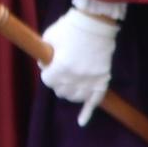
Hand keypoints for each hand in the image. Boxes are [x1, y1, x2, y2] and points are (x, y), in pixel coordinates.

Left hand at [39, 3, 119, 127]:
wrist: (96, 24)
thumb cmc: (69, 28)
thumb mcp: (49, 38)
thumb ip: (44, 55)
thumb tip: (44, 66)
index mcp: (61, 66)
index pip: (48, 82)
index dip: (47, 75)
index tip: (50, 68)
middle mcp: (76, 76)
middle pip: (61, 92)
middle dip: (58, 84)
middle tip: (60, 75)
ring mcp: (91, 79)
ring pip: (75, 98)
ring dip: (70, 93)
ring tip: (70, 85)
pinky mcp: (103, 79)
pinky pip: (95, 101)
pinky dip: (88, 113)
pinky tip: (81, 122)